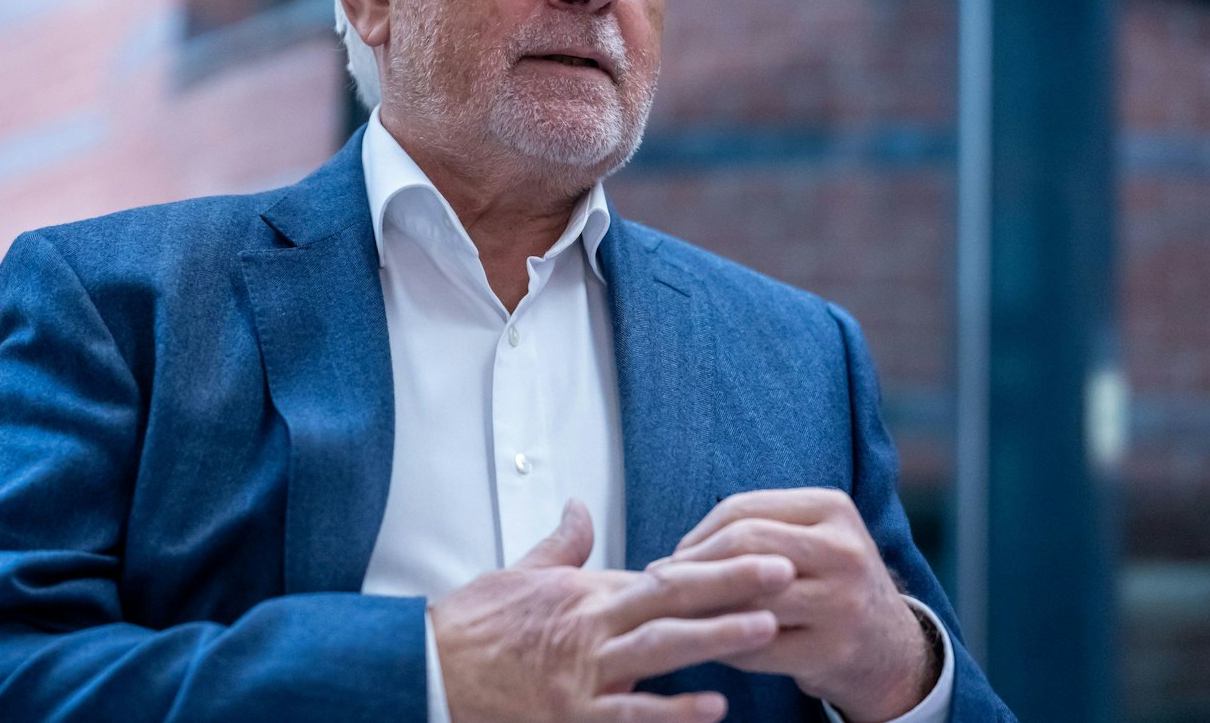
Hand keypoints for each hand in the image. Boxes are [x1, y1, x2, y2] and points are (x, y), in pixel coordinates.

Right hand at [430, 499, 797, 722]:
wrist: (426, 673)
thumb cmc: (470, 628)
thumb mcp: (516, 574)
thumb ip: (562, 545)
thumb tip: (580, 507)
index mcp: (581, 593)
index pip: (660, 574)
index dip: (712, 564)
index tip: (756, 551)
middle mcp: (588, 629)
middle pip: (673, 600)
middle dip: (732, 584)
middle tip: (783, 569)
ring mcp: (582, 676)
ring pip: (662, 651)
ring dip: (716, 638)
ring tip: (766, 627)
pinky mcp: (571, 718)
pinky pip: (631, 715)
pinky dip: (673, 712)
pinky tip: (713, 707)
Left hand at [663, 489, 938, 722]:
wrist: (889, 648)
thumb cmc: (830, 584)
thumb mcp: (811, 539)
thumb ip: (756, 532)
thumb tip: (676, 554)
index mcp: (833, 508)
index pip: (743, 510)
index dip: (698, 534)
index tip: (673, 555)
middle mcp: (843, 551)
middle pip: (744, 546)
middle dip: (693, 567)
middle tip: (661, 585)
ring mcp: (841, 603)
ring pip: (748, 598)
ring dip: (702, 608)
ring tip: (675, 614)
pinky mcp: (832, 652)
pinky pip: (757, 647)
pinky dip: (725, 645)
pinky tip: (711, 643)